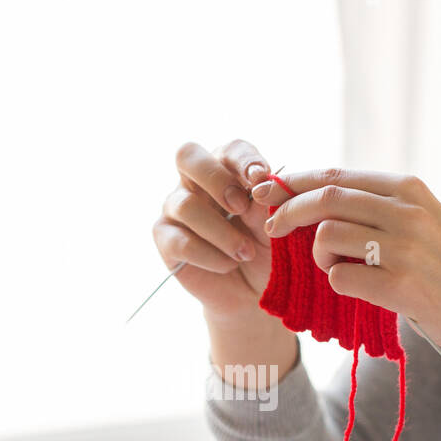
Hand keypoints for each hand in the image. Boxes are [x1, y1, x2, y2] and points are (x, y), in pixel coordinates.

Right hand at [151, 139, 276, 321]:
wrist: (255, 290)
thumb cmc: (267, 250)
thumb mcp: (275, 225)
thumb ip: (266, 202)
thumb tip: (259, 184)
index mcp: (228, 169)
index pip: (230, 150)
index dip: (244, 159)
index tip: (261, 177)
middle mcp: (197, 182)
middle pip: (187, 156)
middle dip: (216, 179)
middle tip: (240, 207)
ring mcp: (176, 208)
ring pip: (185, 205)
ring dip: (221, 232)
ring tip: (245, 252)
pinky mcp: (166, 239)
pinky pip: (181, 242)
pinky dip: (210, 256)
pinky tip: (228, 265)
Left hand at [253, 169, 440, 383]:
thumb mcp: (421, 220)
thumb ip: (377, 206)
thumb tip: (313, 195)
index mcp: (409, 188)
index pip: (336, 175)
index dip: (293, 182)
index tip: (267, 192)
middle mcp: (407, 211)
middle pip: (325, 199)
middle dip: (287, 212)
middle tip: (271, 229)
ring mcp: (405, 248)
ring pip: (327, 237)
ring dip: (318, 256)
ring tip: (338, 268)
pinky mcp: (402, 286)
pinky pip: (340, 278)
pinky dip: (337, 284)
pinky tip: (359, 290)